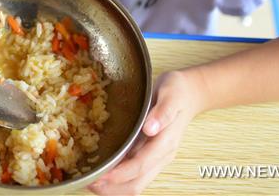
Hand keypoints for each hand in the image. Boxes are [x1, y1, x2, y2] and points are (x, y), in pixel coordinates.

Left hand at [89, 69, 206, 194]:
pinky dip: (116, 180)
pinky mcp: (149, 156)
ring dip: (113, 187)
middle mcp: (160, 156)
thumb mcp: (170, 94)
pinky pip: (134, 176)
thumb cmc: (178, 92)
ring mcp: (155, 158)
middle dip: (112, 187)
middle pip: (136, 183)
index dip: (120, 174)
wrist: (189, 94)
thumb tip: (150, 128)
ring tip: (91, 181)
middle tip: (88, 181)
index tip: (101, 175)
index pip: (140, 165)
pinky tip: (101, 173)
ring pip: (135, 184)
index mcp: (165, 142)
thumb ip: (162, 112)